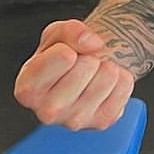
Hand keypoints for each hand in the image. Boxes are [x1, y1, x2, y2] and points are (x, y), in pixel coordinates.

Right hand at [14, 19, 134, 129]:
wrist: (82, 73)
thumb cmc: (61, 56)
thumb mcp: (57, 34)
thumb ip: (69, 31)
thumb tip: (93, 44)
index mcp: (28, 89)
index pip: (64, 56)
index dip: (68, 47)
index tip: (64, 53)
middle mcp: (47, 112)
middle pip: (88, 65)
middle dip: (89, 57)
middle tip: (81, 65)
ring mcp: (75, 121)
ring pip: (108, 75)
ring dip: (106, 67)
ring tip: (92, 75)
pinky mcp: (101, 122)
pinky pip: (125, 85)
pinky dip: (120, 78)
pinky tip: (104, 85)